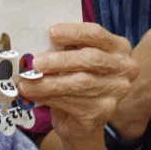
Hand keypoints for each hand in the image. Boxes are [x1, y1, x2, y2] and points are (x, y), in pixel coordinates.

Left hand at [18, 23, 138, 147]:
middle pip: (91, 59)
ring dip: (48, 83)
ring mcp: (116, 92)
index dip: (73, 32)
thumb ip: (64, 47)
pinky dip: (49, 98)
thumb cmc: (77, 75)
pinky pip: (73, 102)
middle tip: (36, 63)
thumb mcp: (73, 56)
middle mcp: (124, 68)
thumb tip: (37, 42)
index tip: (51, 32)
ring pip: (80, 83)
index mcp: (118, 47)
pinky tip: (34, 95)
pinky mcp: (103, 112)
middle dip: (60, 60)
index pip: (96, 34)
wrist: (83, 116)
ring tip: (25, 84)